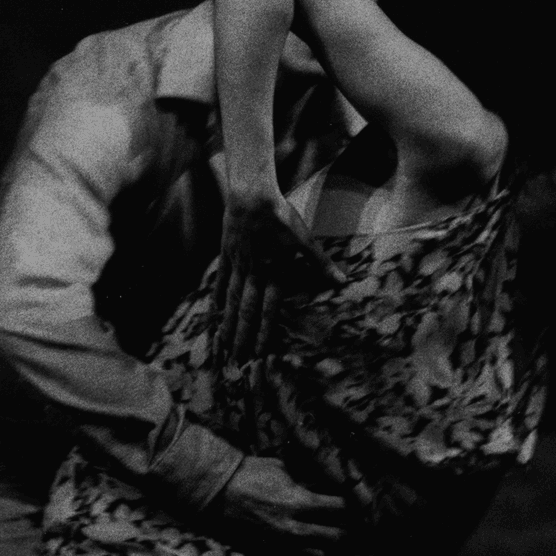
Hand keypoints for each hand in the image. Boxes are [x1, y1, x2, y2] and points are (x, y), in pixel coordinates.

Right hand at [212, 188, 343, 367]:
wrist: (252, 196)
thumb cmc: (281, 216)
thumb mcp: (305, 239)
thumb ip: (319, 263)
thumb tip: (340, 281)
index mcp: (274, 274)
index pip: (269, 312)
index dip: (264, 334)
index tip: (259, 354)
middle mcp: (254, 275)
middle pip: (247, 313)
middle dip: (242, 338)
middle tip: (236, 360)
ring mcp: (238, 267)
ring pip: (231, 302)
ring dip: (228, 324)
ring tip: (223, 344)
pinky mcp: (227, 256)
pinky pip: (221, 282)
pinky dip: (218, 298)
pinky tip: (214, 312)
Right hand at [212, 456, 350, 555]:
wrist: (218, 490)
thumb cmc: (251, 473)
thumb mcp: (282, 469)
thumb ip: (305, 480)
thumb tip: (324, 485)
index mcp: (299, 501)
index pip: (339, 507)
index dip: (355, 506)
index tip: (362, 503)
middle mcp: (294, 526)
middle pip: (336, 536)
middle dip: (351, 530)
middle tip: (361, 526)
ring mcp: (282, 542)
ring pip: (320, 554)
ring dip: (332, 547)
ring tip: (340, 540)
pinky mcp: (270, 550)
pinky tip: (317, 549)